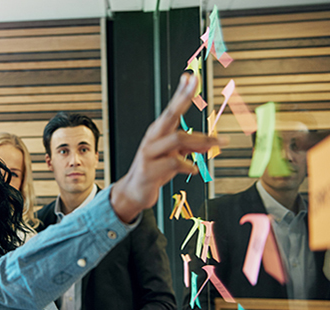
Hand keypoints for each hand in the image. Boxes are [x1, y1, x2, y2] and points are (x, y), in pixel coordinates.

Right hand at [111, 73, 227, 221]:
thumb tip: (210, 142)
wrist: (133, 191)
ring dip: (201, 140)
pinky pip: (174, 163)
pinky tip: (193, 169)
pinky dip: (187, 165)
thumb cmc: (154, 170)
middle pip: (170, 114)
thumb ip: (191, 147)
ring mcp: (149, 153)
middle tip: (195, 82)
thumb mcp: (175, 156)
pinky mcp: (150, 170)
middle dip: (183, 97)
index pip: (172, 109)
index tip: (191, 77)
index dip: (182, 92)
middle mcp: (152, 139)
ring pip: (177, 139)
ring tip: (216, 144)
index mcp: (158, 132)